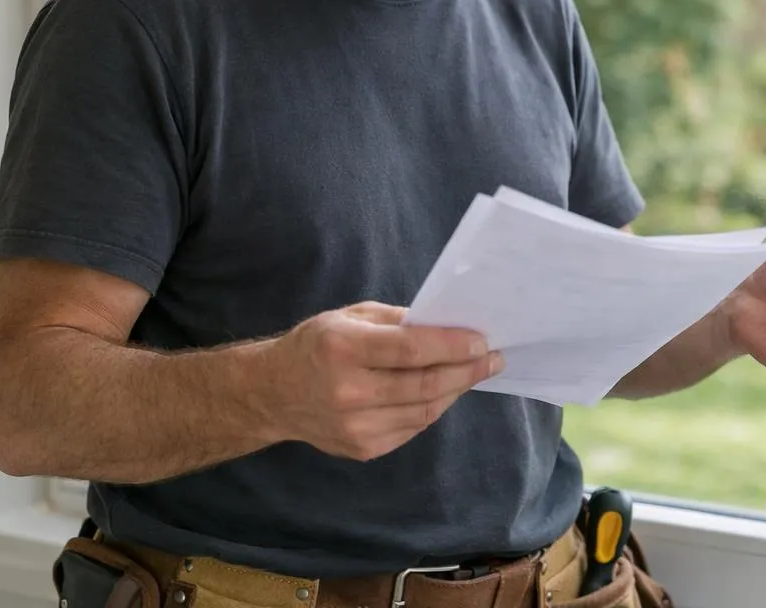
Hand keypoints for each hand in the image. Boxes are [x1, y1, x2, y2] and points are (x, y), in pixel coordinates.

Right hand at [263, 302, 502, 460]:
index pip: (411, 349)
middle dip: (466, 371)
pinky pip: (412, 427)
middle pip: (424, 385)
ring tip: (474, 372)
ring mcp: (354, 427)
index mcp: (343, 349)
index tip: (482, 341)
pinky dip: (434, 408)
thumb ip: (397, 321)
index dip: (452, 346)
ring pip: (424, 411)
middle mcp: (347, 392)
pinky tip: (444, 392)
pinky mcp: (362, 449)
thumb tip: (446, 325)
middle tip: (493, 358)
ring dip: (456, 390)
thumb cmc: (316, 345)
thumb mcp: (350, 316)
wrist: (272, 394)